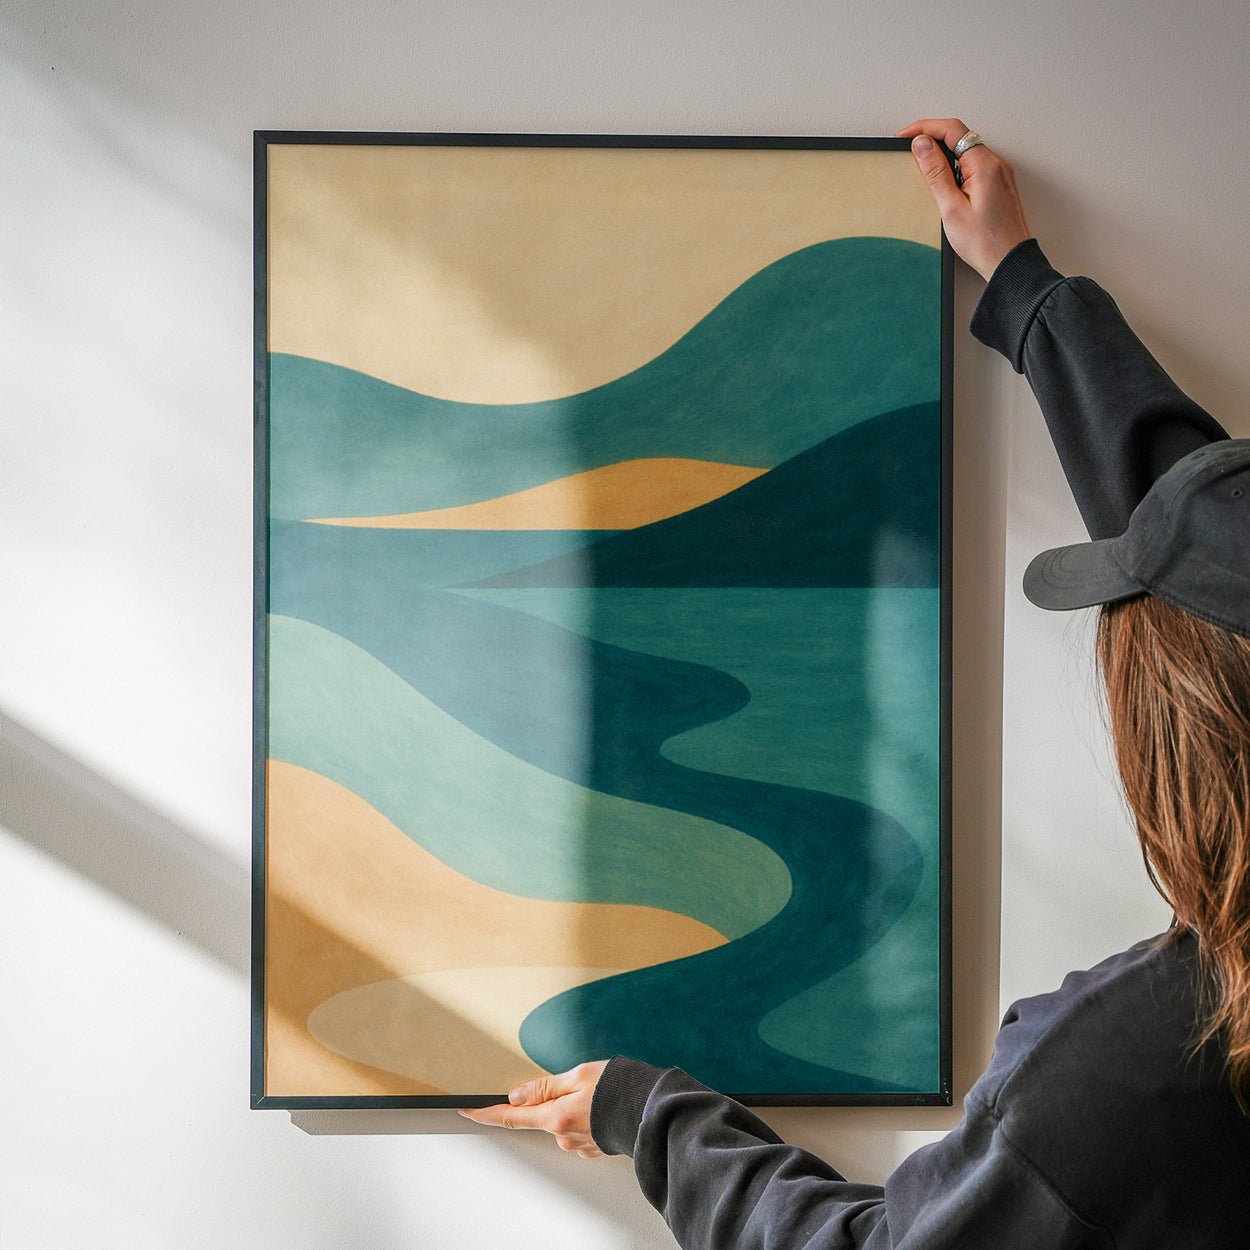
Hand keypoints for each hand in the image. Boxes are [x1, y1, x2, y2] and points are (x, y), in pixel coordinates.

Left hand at [457, 1060, 609, 1157]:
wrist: (653, 1110)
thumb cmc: (620, 1088)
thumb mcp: (578, 1074)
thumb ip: (544, 1086)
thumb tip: (516, 1095)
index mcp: (555, 1117)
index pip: (511, 1116)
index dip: (486, 1113)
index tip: (466, 1110)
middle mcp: (563, 1136)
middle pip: (541, 1116)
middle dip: (552, 1098)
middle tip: (578, 1082)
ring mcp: (578, 1145)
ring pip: (561, 1121)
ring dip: (571, 1106)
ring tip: (597, 1092)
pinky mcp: (593, 1148)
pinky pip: (578, 1129)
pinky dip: (585, 1116)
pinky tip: (602, 1106)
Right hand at [895, 117, 1031, 280]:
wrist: (1009, 261)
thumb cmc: (985, 242)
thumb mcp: (951, 208)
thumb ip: (935, 173)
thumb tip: (922, 145)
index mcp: (985, 165)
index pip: (952, 129)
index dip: (924, 128)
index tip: (904, 136)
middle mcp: (996, 163)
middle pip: (960, 136)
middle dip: (932, 138)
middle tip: (909, 151)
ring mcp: (999, 173)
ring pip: (966, 150)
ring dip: (943, 154)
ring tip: (923, 168)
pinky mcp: (998, 183)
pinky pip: (973, 164)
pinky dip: (955, 166)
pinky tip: (944, 183)